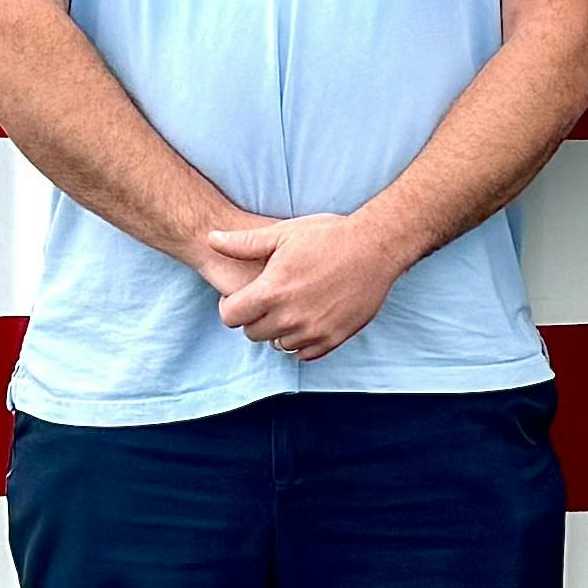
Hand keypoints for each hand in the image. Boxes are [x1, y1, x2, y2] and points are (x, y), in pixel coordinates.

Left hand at [204, 209, 415, 359]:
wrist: (376, 248)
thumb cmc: (329, 236)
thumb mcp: (283, 233)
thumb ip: (244, 243)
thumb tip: (211, 239)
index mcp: (273, 291)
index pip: (231, 317)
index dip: (232, 306)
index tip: (243, 297)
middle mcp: (290, 316)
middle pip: (252, 333)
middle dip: (254, 318)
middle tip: (268, 300)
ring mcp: (312, 331)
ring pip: (278, 345)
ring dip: (278, 331)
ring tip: (291, 307)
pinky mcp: (333, 338)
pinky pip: (304, 354)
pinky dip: (301, 341)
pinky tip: (308, 319)